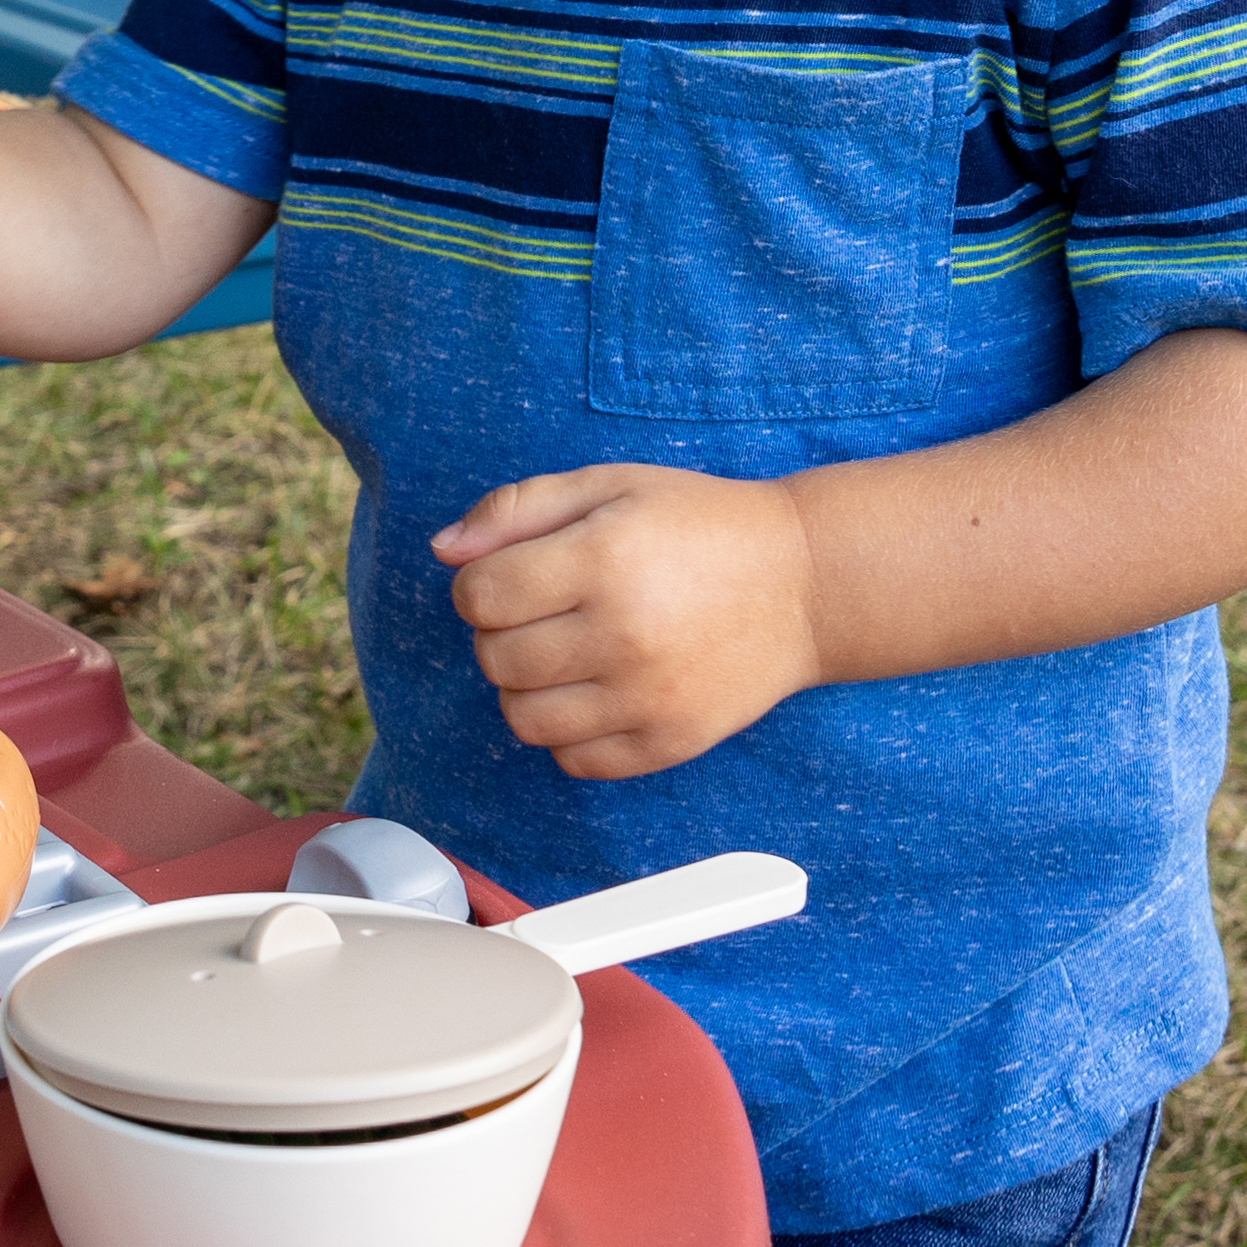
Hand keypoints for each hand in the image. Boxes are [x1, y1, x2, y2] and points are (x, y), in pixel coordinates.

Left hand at [433, 464, 825, 779]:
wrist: (803, 583)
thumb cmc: (699, 524)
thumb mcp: (609, 485)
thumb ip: (517, 508)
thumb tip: (443, 550)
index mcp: (603, 557)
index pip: (479, 595)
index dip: (478, 583)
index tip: (511, 575)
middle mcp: (623, 633)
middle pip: (494, 658)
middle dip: (499, 633)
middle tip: (542, 611)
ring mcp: (648, 697)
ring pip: (522, 719)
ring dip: (524, 686)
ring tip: (564, 652)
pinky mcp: (669, 743)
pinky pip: (572, 761)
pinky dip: (566, 731)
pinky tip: (596, 689)